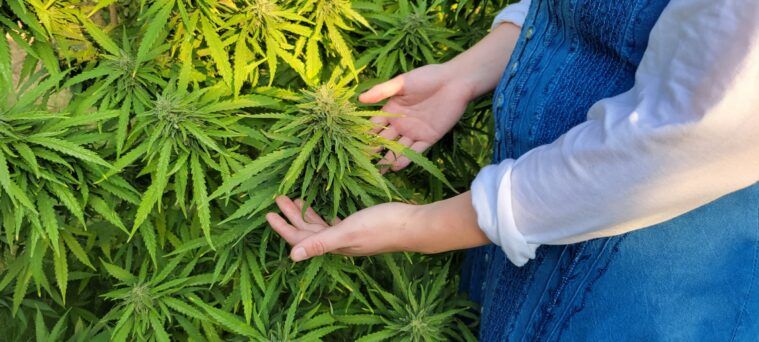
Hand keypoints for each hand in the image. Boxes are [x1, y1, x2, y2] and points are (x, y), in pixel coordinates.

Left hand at [265, 196, 420, 261]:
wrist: (415, 225)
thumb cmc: (382, 225)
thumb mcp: (348, 231)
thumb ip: (320, 242)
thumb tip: (291, 257)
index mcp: (334, 245)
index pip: (300, 240)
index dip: (283, 228)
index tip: (268, 213)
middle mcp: (339, 243)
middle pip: (308, 232)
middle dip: (291, 216)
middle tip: (278, 199)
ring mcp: (350, 236)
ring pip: (321, 226)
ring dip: (306, 214)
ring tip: (295, 198)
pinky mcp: (361, 227)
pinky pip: (335, 223)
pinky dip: (324, 215)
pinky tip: (323, 208)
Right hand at [359, 64, 474, 171]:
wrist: (455, 81)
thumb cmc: (427, 77)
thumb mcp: (402, 82)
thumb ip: (382, 91)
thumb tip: (360, 98)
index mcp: (392, 110)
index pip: (374, 126)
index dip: (364, 135)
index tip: (352, 145)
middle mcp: (401, 123)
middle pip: (384, 140)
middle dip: (373, 151)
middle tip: (361, 163)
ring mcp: (414, 131)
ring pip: (398, 148)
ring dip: (388, 159)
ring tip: (377, 171)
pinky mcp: (429, 137)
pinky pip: (416, 151)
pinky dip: (406, 159)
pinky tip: (395, 166)